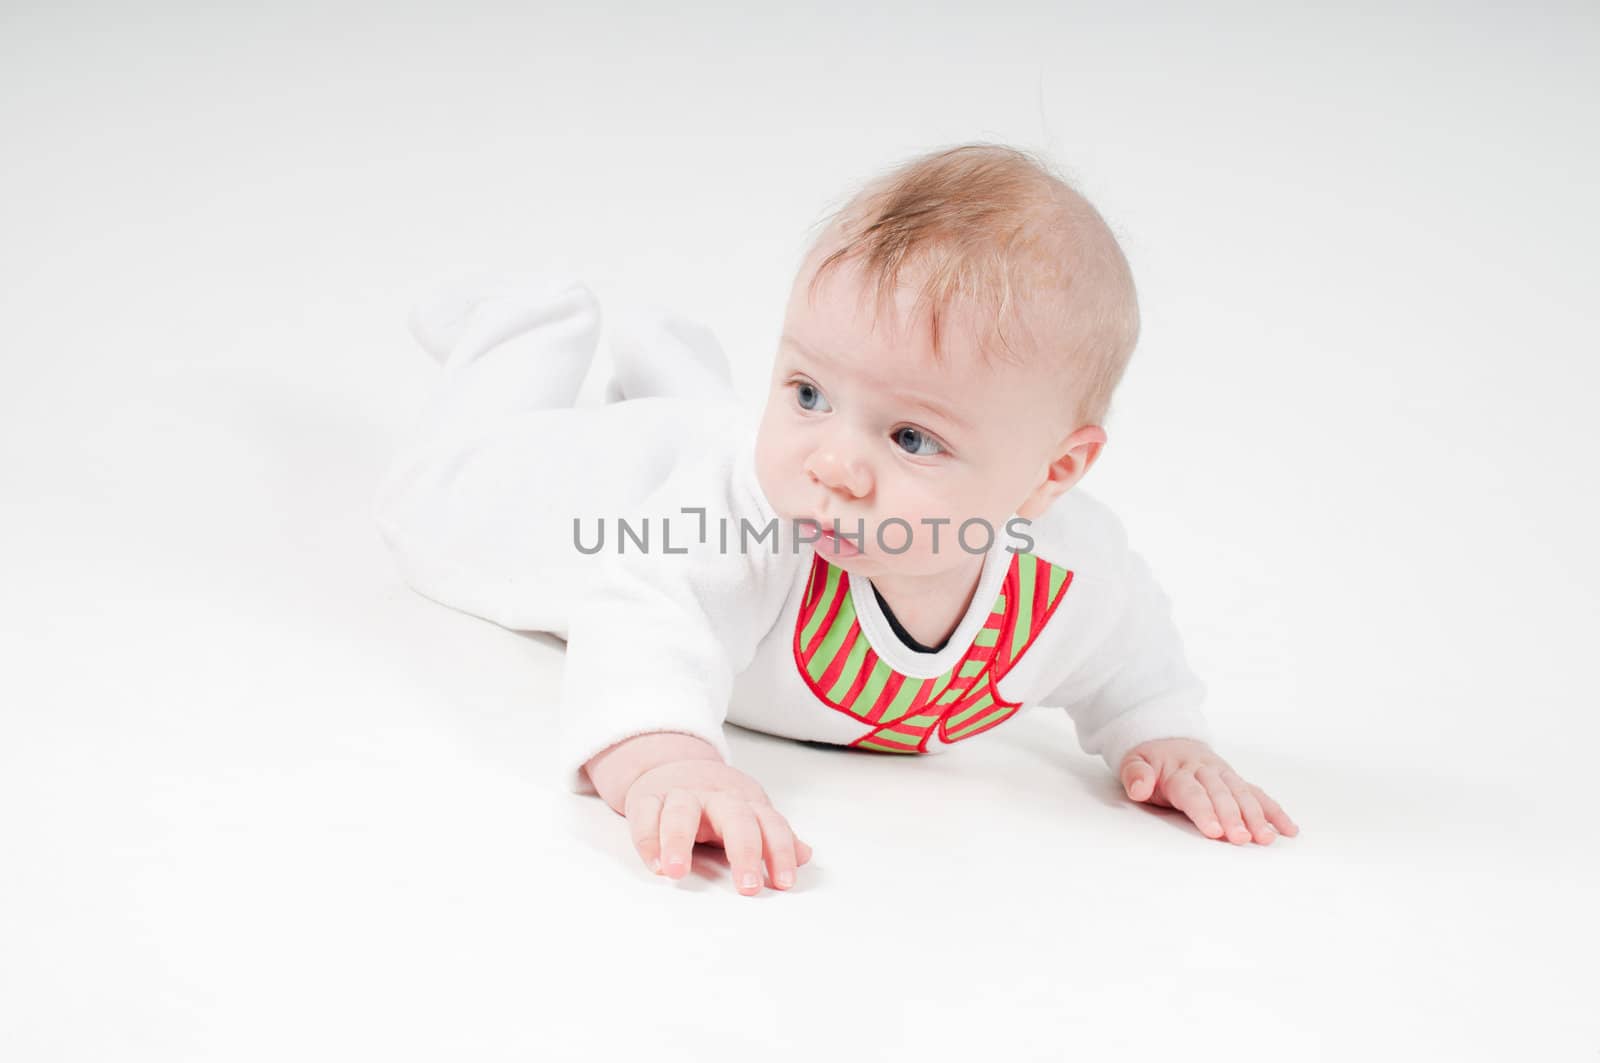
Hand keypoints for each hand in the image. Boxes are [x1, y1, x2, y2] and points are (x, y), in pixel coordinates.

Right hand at [623, 759, 813, 895]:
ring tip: (677, 872)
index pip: (770, 824)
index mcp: (745, 804)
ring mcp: (681, 796)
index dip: (780, 852)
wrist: (673, 764)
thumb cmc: (716, 802)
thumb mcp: (750, 814)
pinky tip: (654, 865)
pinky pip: (646, 815)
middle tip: (748, 887)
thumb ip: (774, 836)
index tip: (784, 883)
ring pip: (682, 811)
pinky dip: (648, 839)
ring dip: (678, 841)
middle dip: (744, 850)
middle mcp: (715, 798)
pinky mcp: (648, 799)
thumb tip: (805, 855)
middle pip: (734, 817)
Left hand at [1119, 738, 1298, 844]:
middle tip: (1241, 839)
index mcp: (1179, 770)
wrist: (1169, 739)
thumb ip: (1135, 775)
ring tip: (1266, 838)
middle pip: (1222, 795)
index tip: (1214, 831)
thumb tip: (1138, 788)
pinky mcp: (1236, 781)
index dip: (1204, 811)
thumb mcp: (1133, 762)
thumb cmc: (1151, 760)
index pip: (1193, 792)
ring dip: (1257, 816)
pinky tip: (1288, 829)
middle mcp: (1206, 770)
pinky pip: (1258, 794)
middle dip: (1233, 817)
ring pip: (1243, 794)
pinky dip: (1274, 811)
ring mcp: (1224, 775)